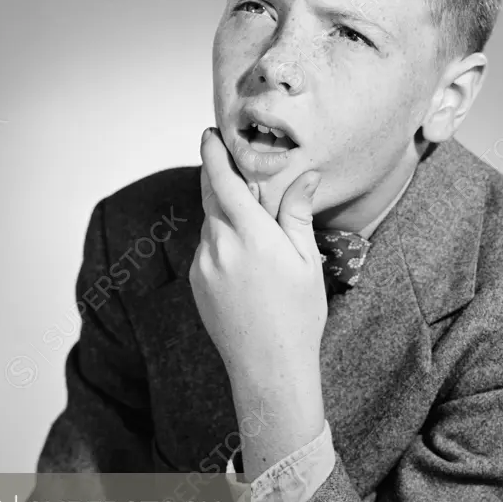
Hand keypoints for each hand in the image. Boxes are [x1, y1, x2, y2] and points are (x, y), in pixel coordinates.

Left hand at [189, 127, 327, 394]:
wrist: (268, 367)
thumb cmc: (297, 315)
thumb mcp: (306, 260)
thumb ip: (297, 213)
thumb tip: (306, 175)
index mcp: (250, 235)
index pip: (222, 182)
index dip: (214, 154)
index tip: (210, 134)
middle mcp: (220, 246)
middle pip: (210, 197)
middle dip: (217, 176)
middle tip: (230, 162)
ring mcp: (203, 266)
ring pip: (210, 224)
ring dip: (225, 214)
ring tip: (253, 228)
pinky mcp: (197, 283)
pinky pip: (207, 249)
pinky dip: (222, 241)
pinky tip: (245, 260)